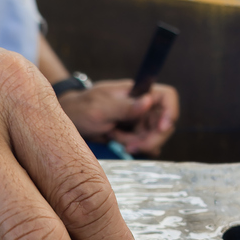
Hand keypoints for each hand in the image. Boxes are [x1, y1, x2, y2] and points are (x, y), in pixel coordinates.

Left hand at [58, 80, 178, 156]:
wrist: (70, 119)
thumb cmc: (82, 107)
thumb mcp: (101, 108)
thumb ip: (125, 107)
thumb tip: (148, 101)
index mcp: (138, 91)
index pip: (167, 96)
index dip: (170, 112)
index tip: (160, 129)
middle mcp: (143, 104)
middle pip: (164, 123)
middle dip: (150, 138)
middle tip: (130, 147)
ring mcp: (140, 119)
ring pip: (153, 136)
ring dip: (137, 143)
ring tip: (114, 137)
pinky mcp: (134, 132)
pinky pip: (144, 143)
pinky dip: (133, 146)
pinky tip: (116, 141)